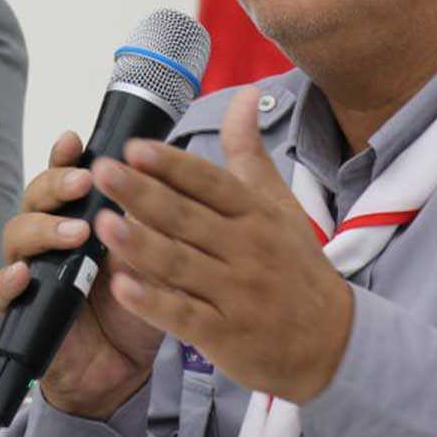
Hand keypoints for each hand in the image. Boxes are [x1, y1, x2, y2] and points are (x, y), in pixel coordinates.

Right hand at [0, 130, 163, 419]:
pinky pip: (1, 290)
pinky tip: (23, 276)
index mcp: (82, 216)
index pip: (66, 176)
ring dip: (43, 228)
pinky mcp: (20, 308)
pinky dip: (7, 280)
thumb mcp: (153, 259)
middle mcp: (52, 236)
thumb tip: (157, 180)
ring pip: (18, 234)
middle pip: (37, 196)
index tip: (75, 141)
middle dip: (57, 184)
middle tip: (84, 182)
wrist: (124, 367)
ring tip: (74, 232)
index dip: (64, 156)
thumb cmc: (135, 304)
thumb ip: (149, 224)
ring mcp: (32, 270)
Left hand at [94, 88, 352, 402]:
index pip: (211, 183)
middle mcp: (247, 250)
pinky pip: (183, 316)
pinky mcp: (225, 336)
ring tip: (103, 222)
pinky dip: (152, 303)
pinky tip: (120, 287)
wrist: (333, 342)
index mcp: (257, 215)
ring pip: (181, 265)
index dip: (172, 165)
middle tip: (103, 171)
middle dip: (143, 194)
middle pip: (188, 218)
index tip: (135, 147)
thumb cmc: (296, 266)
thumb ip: (249, 152)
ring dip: (139, 244)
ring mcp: (236, 295)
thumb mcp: (280, 204)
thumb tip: (245, 94)